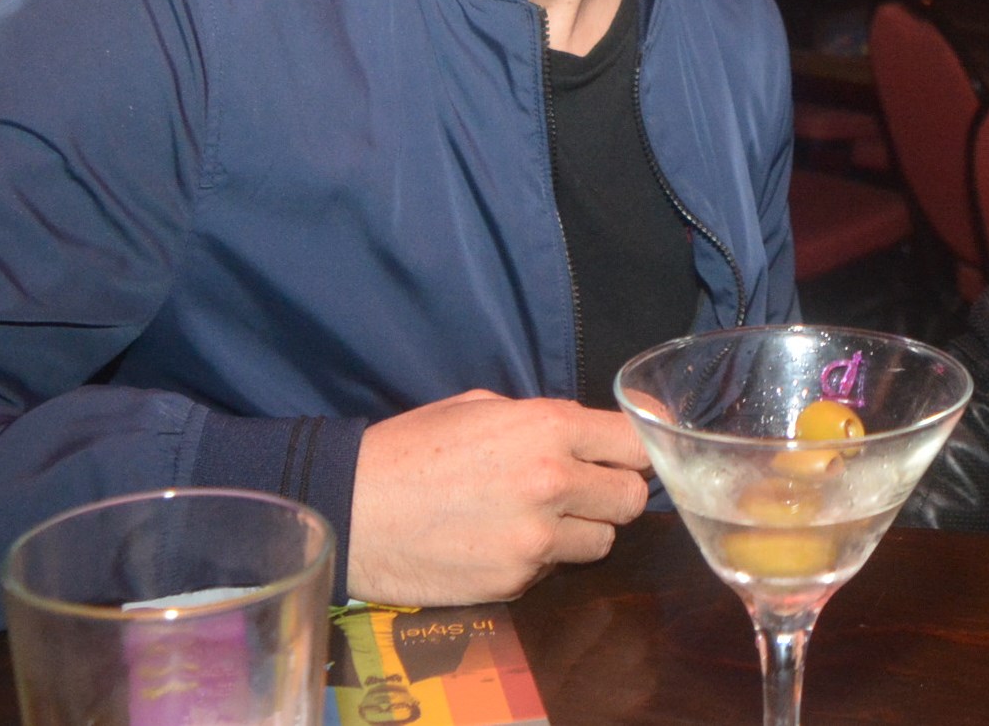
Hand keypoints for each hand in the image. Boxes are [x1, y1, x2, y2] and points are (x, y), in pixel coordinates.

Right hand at [347, 389, 650, 604]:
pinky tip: (501, 541)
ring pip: (603, 540)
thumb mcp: (484, 408)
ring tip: (538, 518)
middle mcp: (553, 481)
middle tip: (583, 490)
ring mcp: (537, 538)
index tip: (621, 456)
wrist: (353, 509)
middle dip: (613, 492)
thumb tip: (604, 429)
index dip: (631, 450)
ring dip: (582, 530)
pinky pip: (556, 568)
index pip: (636, 442)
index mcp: (548, 427)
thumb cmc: (413, 449)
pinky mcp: (517, 580)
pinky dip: (540, 558)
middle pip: (633, 498)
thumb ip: (550, 419)